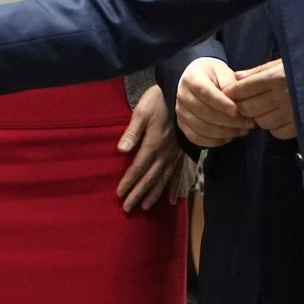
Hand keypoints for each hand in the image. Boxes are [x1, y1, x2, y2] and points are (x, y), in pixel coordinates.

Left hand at [117, 85, 180, 212]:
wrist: (183, 94)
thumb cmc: (159, 101)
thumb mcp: (142, 112)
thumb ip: (132, 132)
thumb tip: (120, 150)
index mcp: (153, 144)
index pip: (138, 167)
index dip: (129, 182)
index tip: (119, 194)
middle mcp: (165, 153)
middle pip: (150, 178)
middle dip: (138, 194)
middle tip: (128, 208)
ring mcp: (175, 154)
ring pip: (163, 179)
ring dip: (153, 194)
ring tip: (145, 206)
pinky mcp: (182, 153)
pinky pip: (179, 174)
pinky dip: (174, 188)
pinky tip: (171, 199)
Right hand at [175, 57, 251, 149]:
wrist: (197, 78)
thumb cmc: (213, 75)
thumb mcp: (223, 72)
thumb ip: (230, 84)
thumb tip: (238, 102)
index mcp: (192, 80)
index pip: (206, 94)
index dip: (222, 104)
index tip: (237, 111)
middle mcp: (183, 97)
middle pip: (205, 113)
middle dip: (229, 121)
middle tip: (248, 123)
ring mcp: (181, 113)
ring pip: (202, 128)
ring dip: (224, 133)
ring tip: (242, 130)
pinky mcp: (182, 125)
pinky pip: (197, 138)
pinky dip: (214, 141)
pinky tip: (229, 137)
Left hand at [229, 60, 296, 139]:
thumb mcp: (282, 62)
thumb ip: (258, 71)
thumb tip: (236, 77)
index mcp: (277, 77)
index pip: (244, 88)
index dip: (232, 92)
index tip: (230, 93)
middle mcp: (283, 95)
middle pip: (248, 108)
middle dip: (242, 106)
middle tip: (244, 102)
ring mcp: (292, 112)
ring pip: (261, 122)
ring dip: (259, 117)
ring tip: (264, 109)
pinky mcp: (300, 125)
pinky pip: (277, 132)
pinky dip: (274, 127)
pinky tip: (278, 117)